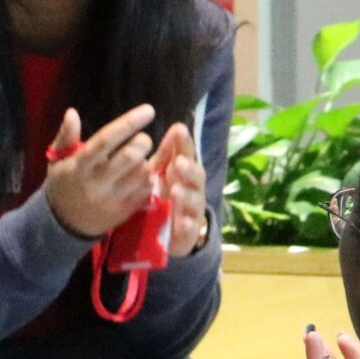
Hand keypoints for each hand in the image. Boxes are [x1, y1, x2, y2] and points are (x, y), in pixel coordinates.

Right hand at [43, 104, 157, 238]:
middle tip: (142, 140)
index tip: (148, 110)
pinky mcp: (124, 212)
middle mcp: (96, 183)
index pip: (105, 141)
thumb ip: (66, 136)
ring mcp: (112, 200)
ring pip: (142, 174)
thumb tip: (72, 112)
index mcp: (79, 167)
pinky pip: (146, 190)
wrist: (64, 225)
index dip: (128, 124)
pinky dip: (148, 178)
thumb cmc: (63, 184)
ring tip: (137, 160)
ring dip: (145, 161)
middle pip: (130, 158)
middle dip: (142, 142)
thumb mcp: (57, 160)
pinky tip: (140, 175)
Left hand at [149, 123, 210, 253]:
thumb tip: (177, 125)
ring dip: (186, 195)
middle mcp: (193, 189)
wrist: (172, 233)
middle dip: (189, 169)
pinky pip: (189, 229)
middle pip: (196, 177)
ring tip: (175, 191)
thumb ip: (169, 153)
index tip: (179, 129)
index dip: (185, 143)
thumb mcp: (163, 174)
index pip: (187, 155)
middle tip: (179, 163)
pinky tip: (181, 222)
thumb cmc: (167, 196)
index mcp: (185, 173)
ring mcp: (192, 211)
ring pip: (194, 201)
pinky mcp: (189, 233)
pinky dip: (186, 226)